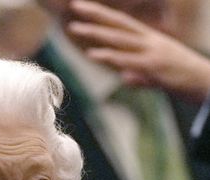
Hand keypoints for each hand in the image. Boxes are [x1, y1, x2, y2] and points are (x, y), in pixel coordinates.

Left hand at [67, 0, 209, 102]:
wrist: (204, 82)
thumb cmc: (180, 78)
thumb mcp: (155, 75)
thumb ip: (138, 75)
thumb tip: (125, 77)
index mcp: (149, 39)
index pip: (122, 23)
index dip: (104, 15)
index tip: (86, 7)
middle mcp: (148, 40)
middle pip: (118, 24)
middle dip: (95, 14)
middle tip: (75, 5)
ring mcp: (150, 51)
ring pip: (118, 38)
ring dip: (96, 32)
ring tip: (75, 27)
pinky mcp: (152, 65)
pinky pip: (126, 59)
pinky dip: (108, 56)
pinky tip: (91, 53)